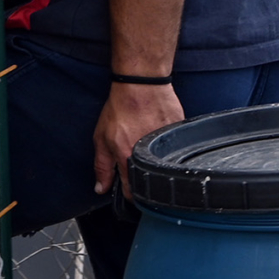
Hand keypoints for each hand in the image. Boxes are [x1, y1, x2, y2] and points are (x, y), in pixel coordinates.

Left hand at [94, 81, 184, 196]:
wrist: (141, 84)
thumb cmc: (120, 108)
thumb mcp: (101, 138)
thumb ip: (101, 166)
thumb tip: (100, 189)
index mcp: (129, 158)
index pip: (133, 192)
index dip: (130, 194)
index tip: (129, 191)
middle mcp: (149, 154)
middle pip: (150, 178)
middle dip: (143, 175)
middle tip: (137, 158)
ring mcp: (167, 143)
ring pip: (163, 162)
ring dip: (156, 157)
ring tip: (147, 139)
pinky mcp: (178, 132)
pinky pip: (173, 145)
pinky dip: (166, 142)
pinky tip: (158, 130)